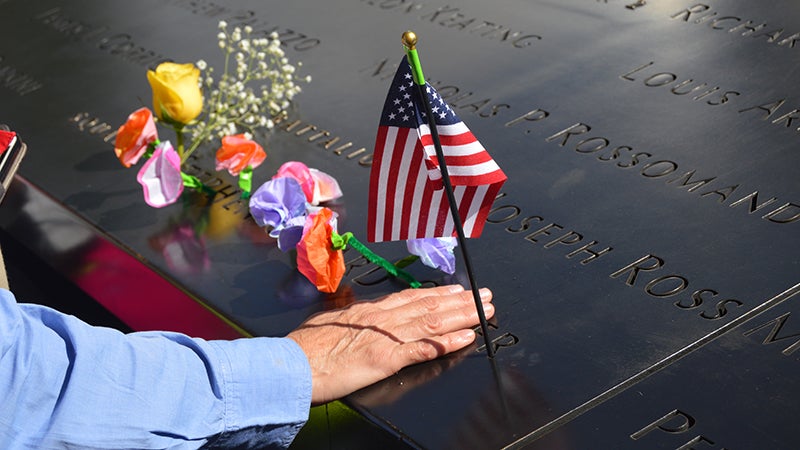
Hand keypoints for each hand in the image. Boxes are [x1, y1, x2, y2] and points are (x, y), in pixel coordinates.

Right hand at [287, 284, 493, 404]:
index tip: (457, 291)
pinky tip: (465, 338)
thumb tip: (351, 303)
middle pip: (429, 306)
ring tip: (485, 312)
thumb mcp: (326, 318)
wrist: (291, 364)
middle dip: (460, 301)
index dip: (438, 294)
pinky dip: (446, 342)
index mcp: (369, 311)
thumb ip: (345, 311)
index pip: (411, 298)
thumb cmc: (304, 346)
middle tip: (485, 296)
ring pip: (432, 321)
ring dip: (462, 316)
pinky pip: (423, 348)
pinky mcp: (386, 358)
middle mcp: (382, 319)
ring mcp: (386, 337)